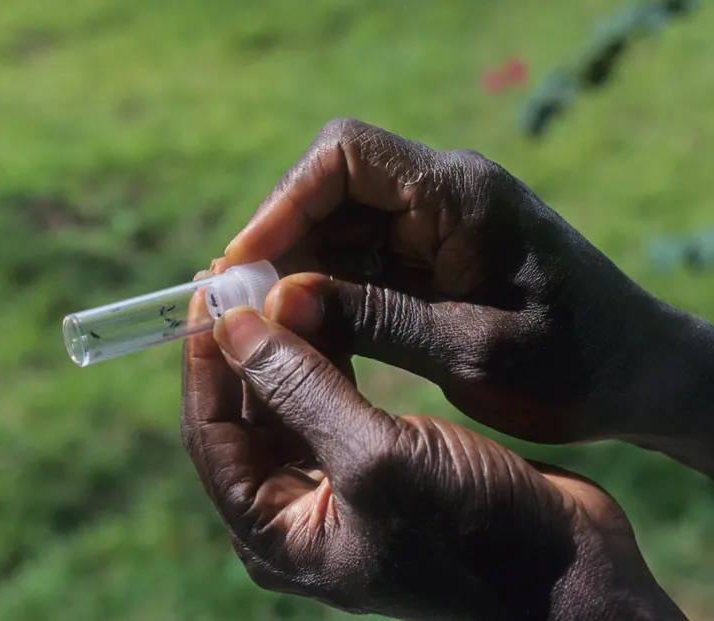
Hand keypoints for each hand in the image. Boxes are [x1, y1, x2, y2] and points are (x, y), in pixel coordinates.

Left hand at [181, 302, 685, 619]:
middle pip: (244, 414)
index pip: (211, 434)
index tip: (208, 294)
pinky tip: (324, 307)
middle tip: (241, 275)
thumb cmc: (472, 530)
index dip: (206, 362)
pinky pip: (329, 398)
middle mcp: (293, 511)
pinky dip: (324, 354)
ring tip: (279, 279)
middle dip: (243, 347)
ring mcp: (334, 486)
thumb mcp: (376, 459)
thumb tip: (233, 326)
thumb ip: (301, 390)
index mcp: (273, 533)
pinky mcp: (373, 459)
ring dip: (283, 343)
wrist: (568, 569)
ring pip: (286, 401)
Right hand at [223, 118, 713, 459]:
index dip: (283, 202)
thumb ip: (373, 318)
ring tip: (270, 328)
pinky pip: (361, 258)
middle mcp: (443, 195)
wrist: (639, 377)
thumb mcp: (470, 348)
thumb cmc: (572, 364)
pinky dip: (328, 290)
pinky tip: (310, 332)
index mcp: (460, 194)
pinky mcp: (434, 257)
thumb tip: (274, 302)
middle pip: (330, 189)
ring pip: (339, 226)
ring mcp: (437, 225)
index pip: (344, 156)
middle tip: (245, 307)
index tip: (245, 263)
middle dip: (282, 242)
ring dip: (299, 271)